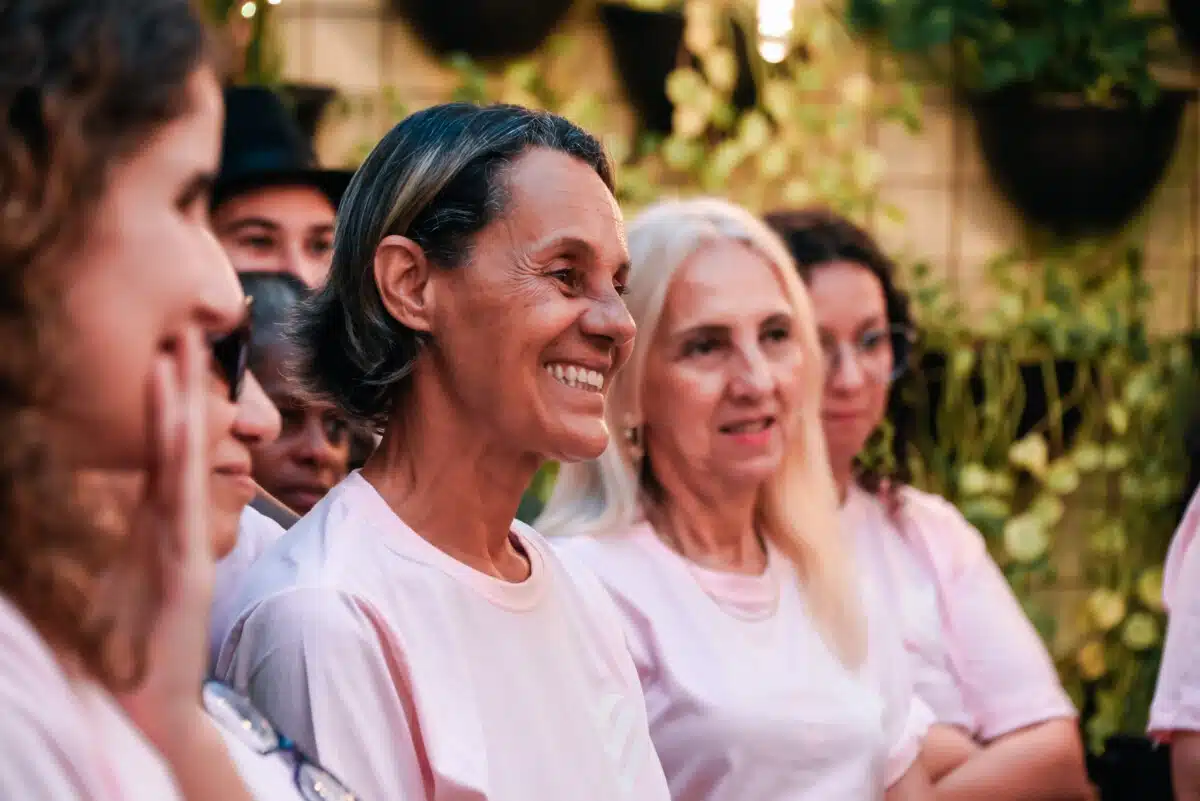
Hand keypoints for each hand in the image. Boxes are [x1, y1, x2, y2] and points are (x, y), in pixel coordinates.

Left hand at [114, 326, 214, 746]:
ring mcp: (184, 541)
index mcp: (155, 522)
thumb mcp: (114, 579)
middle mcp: (174, 523)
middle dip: (180, 386)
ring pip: (183, 463)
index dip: (163, 401)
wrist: (156, 700)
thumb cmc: (132, 647)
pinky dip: (185, 466)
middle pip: (178, 442)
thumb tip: (79, 502)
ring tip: (178, 359)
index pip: (161, 449)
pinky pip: (184, 506)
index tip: (161, 355)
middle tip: (184, 331)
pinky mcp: (187, 566)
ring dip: (182, 409)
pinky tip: (184, 430)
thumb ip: (113, 536)